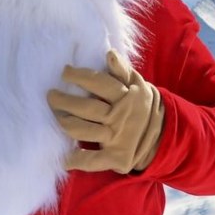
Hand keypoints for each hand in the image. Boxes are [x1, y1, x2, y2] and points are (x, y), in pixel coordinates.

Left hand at [51, 50, 164, 173]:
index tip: (64, 72)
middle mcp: (121, 117)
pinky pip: (91, 160)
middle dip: (64, 101)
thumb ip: (123, 70)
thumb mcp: (138, 85)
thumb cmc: (141, 107)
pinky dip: (76, 160)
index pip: (99, 82)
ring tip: (56, 116)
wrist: (162, 138)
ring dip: (65, 123)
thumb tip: (109, 54)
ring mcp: (117, 138)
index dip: (79, 76)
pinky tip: (64, 158)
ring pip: (83, 130)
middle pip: (86, 107)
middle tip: (51, 95)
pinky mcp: (115, 157)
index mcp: (126, 96)